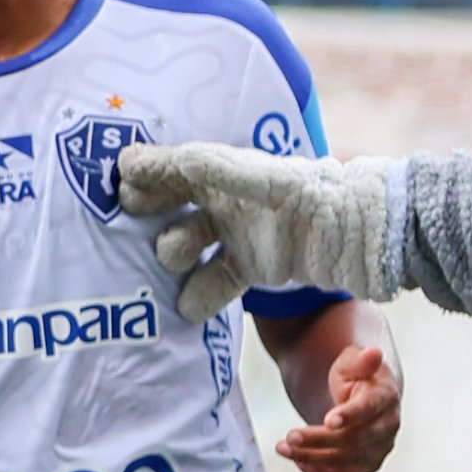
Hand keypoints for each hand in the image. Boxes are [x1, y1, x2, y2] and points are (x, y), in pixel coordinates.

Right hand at [116, 143, 395, 323]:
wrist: (354, 234)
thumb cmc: (304, 194)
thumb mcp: (252, 177)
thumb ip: (204, 169)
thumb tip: (147, 161)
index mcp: (223, 171)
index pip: (172, 169)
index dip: (145, 174)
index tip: (118, 182)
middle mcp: (224, 202)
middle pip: (172, 205)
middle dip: (150, 213)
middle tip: (131, 222)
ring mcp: (236, 236)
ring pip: (187, 246)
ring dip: (173, 254)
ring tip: (174, 262)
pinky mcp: (251, 270)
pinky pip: (213, 284)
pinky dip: (198, 298)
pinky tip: (186, 309)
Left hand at [278, 338, 402, 471]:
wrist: (362, 398)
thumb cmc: (354, 376)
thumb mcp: (351, 362)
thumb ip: (359, 360)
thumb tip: (374, 354)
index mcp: (386, 398)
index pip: (370, 409)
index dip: (350, 415)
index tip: (327, 420)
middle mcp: (387, 428)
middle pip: (354, 440)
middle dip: (320, 440)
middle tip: (289, 435)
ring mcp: (378, 451)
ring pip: (345, 463)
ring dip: (312, 457)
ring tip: (282, 447)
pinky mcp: (364, 468)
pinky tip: (297, 461)